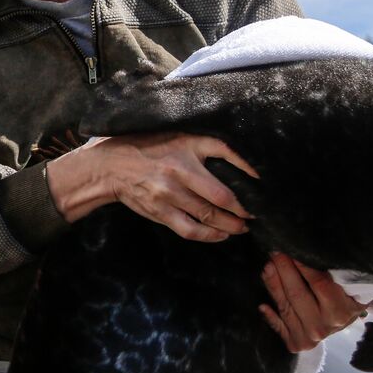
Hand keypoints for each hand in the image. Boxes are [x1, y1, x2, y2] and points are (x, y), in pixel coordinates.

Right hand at [45, 131, 257, 241]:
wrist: (110, 166)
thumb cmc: (147, 148)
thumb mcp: (176, 136)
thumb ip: (202, 145)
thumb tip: (236, 158)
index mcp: (186, 145)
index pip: (226, 152)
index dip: (248, 167)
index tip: (262, 179)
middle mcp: (180, 169)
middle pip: (222, 195)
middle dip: (243, 208)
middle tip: (256, 212)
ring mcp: (169, 194)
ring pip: (209, 216)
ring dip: (231, 225)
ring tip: (243, 227)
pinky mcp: (161, 212)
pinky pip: (191, 230)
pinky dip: (210, 236)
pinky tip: (221, 235)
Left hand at [259, 252, 366, 351]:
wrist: (344, 321)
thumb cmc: (346, 297)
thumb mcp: (348, 286)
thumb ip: (333, 273)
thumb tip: (309, 252)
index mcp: (340, 311)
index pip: (318, 283)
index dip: (302, 266)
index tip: (291, 249)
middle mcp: (323, 326)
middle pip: (297, 294)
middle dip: (284, 270)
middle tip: (275, 253)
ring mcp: (309, 337)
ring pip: (285, 307)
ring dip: (273, 285)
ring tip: (267, 268)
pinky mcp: (297, 343)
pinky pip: (279, 327)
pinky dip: (270, 316)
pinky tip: (262, 305)